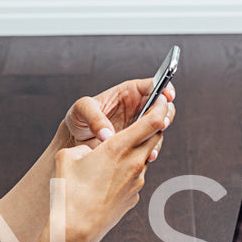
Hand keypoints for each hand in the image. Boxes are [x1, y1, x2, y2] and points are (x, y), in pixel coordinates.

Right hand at [49, 93, 173, 241]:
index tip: (162, 98)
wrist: (75, 230)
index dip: (160, 106)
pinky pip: (135, 178)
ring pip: (144, 159)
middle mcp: (134, 164)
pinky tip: (108, 180)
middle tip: (144, 120)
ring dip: (137, 152)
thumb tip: (90, 151)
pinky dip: (127, 173)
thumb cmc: (68, 192)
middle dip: (152, 127)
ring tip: (116, 155)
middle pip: (155, 138)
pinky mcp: (133, 198)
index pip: (153, 121)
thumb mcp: (67, 157)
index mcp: (119, 148)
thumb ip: (84, 146)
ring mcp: (137, 182)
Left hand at [61, 77, 175, 161]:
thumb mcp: (81, 110)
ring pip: (159, 128)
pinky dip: (152, 151)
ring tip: (153, 142)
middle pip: (163, 107)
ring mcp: (139, 127)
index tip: (167, 96)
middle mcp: (138, 108)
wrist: (74, 141)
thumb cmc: (79, 118)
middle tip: (162, 122)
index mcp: (129, 92)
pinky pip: (150, 146)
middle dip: (166, 113)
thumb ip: (95, 118)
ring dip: (159, 135)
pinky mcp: (138, 143)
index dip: (163, 89)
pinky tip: (148, 156)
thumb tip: (108, 134)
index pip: (153, 85)